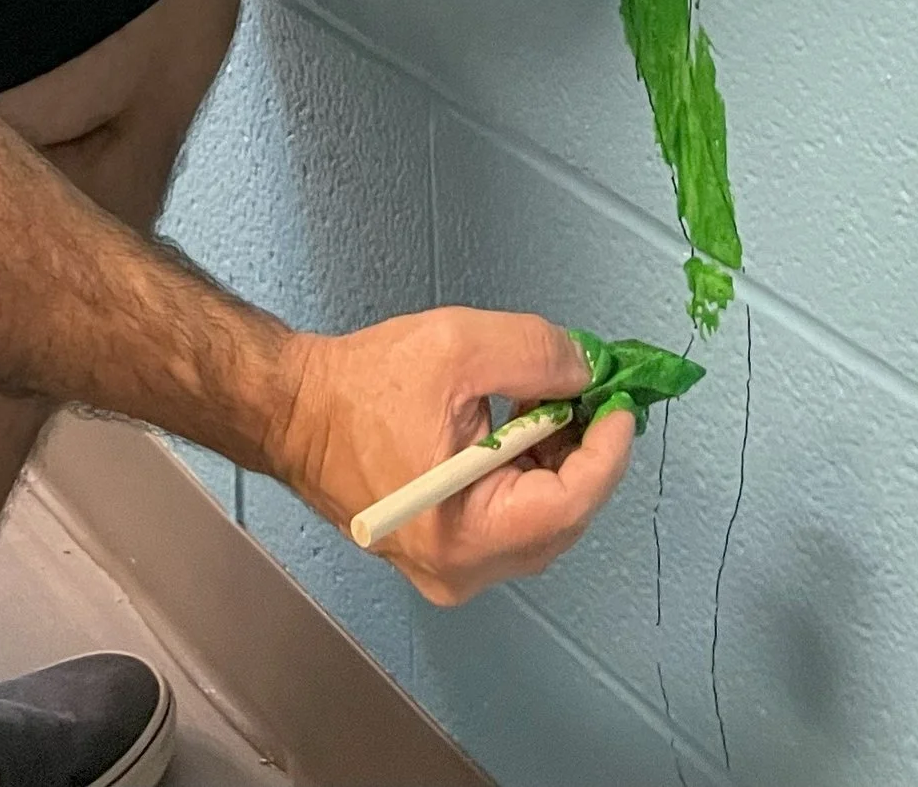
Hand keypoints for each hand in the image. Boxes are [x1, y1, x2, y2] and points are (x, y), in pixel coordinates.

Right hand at [270, 310, 633, 604]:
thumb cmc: (365, 384)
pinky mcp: (444, 553)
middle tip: (595, 396)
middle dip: (587, 454)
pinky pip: (511, 521)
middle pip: (561, 519)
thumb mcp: (459, 346)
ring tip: (555, 402)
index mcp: (467, 534)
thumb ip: (536, 355)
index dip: (607, 451)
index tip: (622, 402)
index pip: (569, 505)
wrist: (295, 412)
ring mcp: (452, 570)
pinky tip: (524, 426)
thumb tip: (589, 373)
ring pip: (540, 522)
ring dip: (560, 463)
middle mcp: (464, 572)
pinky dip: (530, 475)